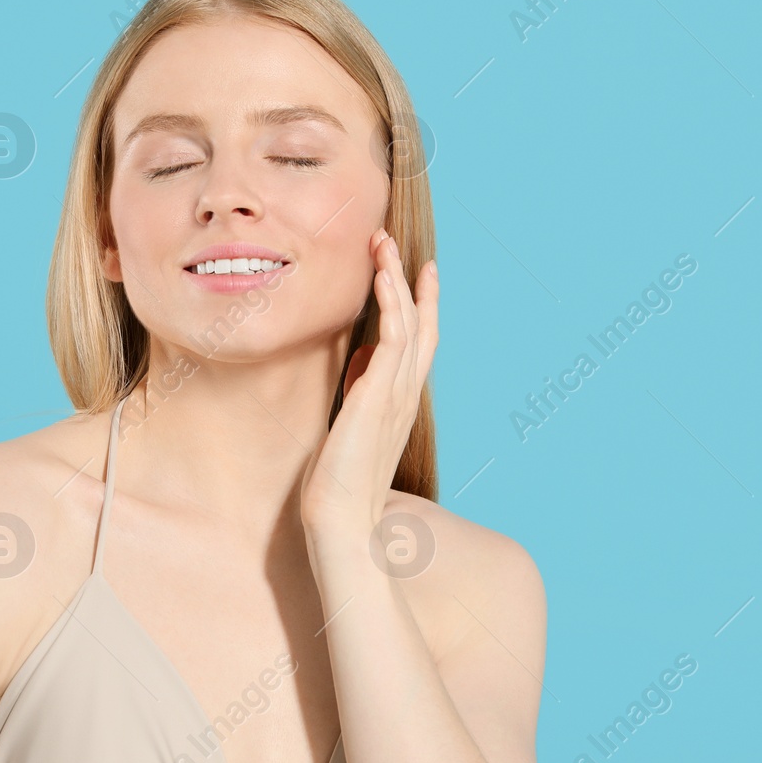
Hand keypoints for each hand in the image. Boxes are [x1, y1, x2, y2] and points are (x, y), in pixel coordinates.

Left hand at [299, 227, 438, 541]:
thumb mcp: (352, 424)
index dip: (420, 303)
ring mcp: (397, 393)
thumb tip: (360, 357)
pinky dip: (392, 303)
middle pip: (422, 324)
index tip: (417, 270)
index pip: (418, 342)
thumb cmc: (339, 483)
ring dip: (397, 278)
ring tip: (382, 243)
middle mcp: (406, 393)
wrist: (339, 520)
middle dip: (411, 281)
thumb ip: (363, 389)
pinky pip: (394, 337)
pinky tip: (382, 278)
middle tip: (394, 241)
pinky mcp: (380, 396)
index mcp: (400, 401)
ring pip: (409, 322)